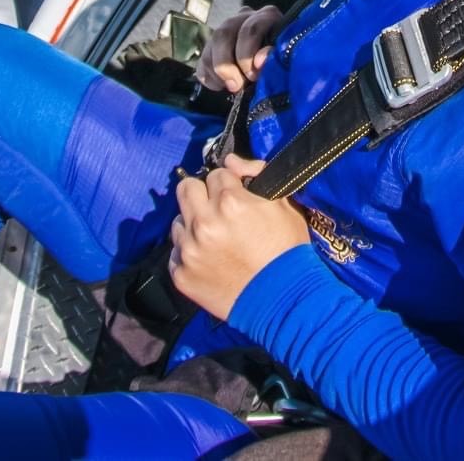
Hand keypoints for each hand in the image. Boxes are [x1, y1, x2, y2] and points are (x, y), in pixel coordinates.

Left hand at [170, 156, 309, 319]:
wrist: (284, 301)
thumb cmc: (287, 251)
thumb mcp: (284, 206)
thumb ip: (257, 174)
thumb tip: (231, 161)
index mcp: (230, 200)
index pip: (216, 174)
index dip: (228, 183)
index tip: (235, 196)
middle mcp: (203, 222)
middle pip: (186, 189)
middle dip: (201, 194)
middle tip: (214, 208)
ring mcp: (189, 249)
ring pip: (178, 222)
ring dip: (193, 225)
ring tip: (214, 240)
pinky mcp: (181, 274)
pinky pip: (175, 252)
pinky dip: (189, 253)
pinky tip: (208, 261)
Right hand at [196, 5, 283, 92]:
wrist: (276, 71)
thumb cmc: (283, 63)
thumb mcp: (283, 58)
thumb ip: (272, 57)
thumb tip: (259, 61)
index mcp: (265, 16)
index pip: (250, 29)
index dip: (247, 53)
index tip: (253, 76)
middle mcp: (243, 18)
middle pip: (223, 34)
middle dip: (226, 64)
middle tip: (236, 85)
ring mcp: (225, 31)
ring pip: (209, 48)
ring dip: (218, 73)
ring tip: (233, 87)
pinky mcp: (212, 48)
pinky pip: (202, 62)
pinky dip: (210, 78)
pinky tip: (223, 85)